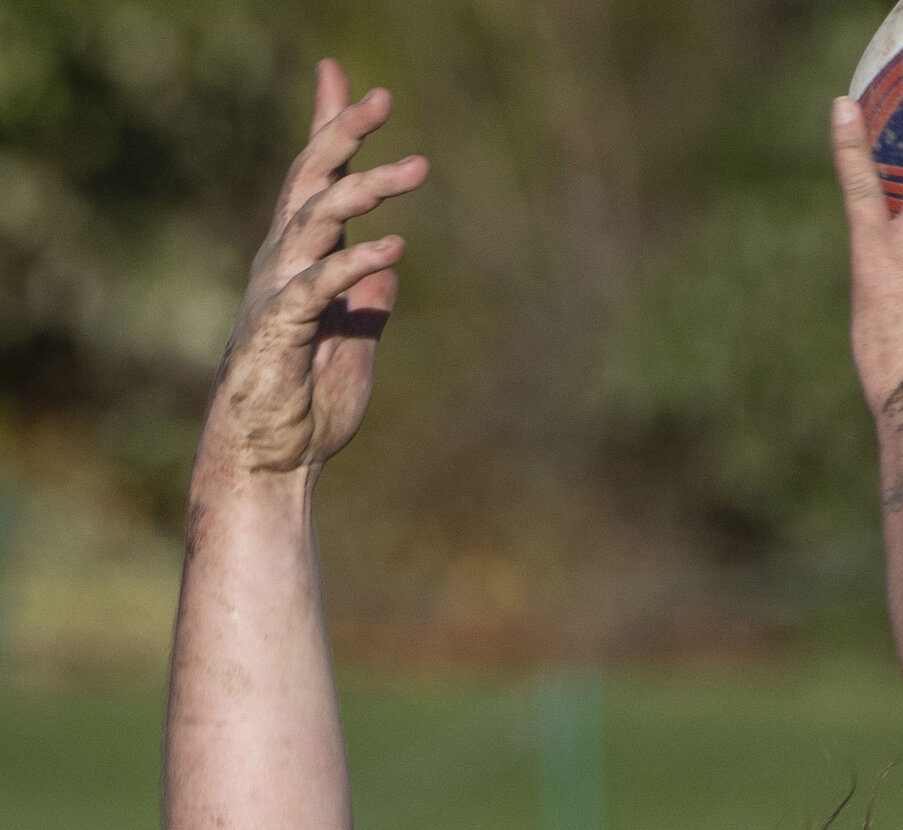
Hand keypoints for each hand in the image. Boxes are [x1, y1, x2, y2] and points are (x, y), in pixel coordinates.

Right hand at [198, 59, 427, 488]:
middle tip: (381, 98)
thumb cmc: (306, 409)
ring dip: (367, 191)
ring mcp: (278, 290)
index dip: (329, 130)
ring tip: (416, 169)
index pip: (316, 184)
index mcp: (300, 262)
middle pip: (311, 181)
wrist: (272, 462)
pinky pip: (321, 283)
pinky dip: (357, 263)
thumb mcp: (353, 347)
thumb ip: (367, 305)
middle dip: (342, 133)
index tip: (345, 80)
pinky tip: (396, 248)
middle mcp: (283, 263)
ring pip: (318, 219)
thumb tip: (388, 271)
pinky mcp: (280, 326)